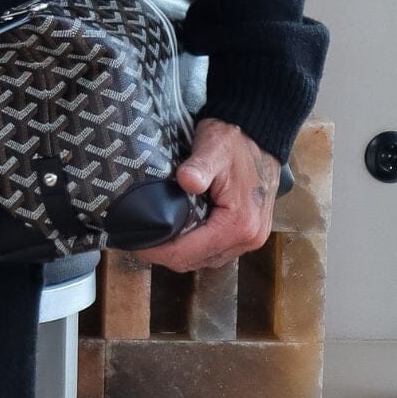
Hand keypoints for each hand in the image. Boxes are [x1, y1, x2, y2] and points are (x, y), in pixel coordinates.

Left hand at [130, 117, 280, 271]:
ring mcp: (251, 239)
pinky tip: (178, 235)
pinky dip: (195, 248)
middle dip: (165, 255)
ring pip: (206, 260)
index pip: (190, 252)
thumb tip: (187, 180)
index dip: (159, 251)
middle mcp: (249, 238)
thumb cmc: (235, 141)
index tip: (135, 243)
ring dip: (180, 254)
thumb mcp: (214, 147)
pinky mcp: (248, 234)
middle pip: (196, 261)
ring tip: (154, 238)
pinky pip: (216, 251)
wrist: (260, 136)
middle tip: (139, 240)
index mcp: (239, 224)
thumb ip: (200, 166)